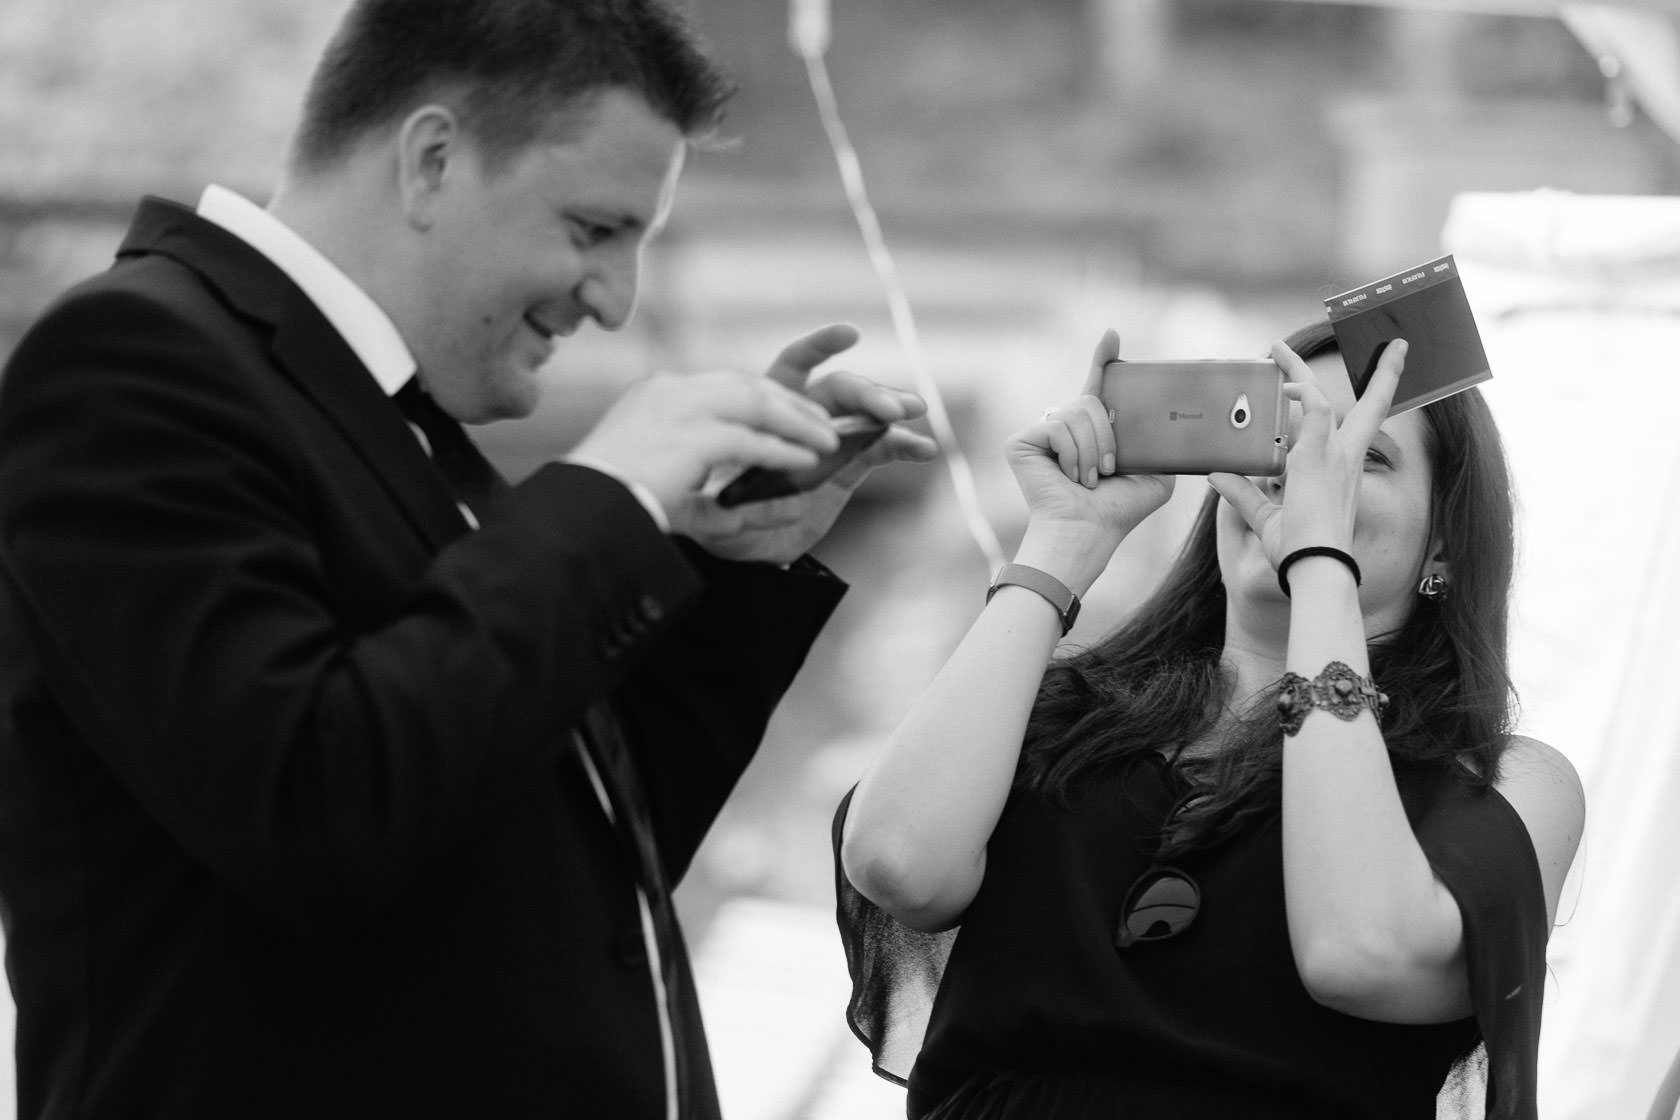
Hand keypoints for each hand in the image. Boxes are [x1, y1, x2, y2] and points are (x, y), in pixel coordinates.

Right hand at [568, 333, 850, 516]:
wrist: (582, 513)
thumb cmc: (612, 506)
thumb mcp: (661, 483)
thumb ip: (701, 485)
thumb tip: (744, 506)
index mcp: (658, 395)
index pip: (725, 386)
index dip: (766, 398)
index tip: (793, 413)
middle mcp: (670, 391)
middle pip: (747, 386)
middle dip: (791, 404)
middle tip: (824, 424)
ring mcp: (680, 409)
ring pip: (757, 404)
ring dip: (797, 422)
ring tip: (828, 441)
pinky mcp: (691, 437)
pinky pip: (751, 440)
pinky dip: (783, 450)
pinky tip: (806, 461)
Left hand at [677, 324, 938, 564]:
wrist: (740, 538)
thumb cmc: (716, 509)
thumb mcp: (713, 503)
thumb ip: (733, 501)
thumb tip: (756, 500)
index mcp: (766, 407)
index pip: (793, 367)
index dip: (819, 348)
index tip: (850, 335)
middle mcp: (801, 414)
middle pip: (839, 390)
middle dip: (866, 393)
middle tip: (890, 409)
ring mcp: (828, 439)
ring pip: (865, 415)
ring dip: (890, 409)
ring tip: (914, 412)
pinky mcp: (848, 466)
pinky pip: (880, 449)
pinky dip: (903, 447)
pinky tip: (925, 448)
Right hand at [1005, 330, 1173, 590]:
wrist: (1086, 533)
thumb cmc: (1116, 511)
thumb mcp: (1154, 474)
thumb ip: (1164, 446)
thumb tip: (1184, 422)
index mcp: (1091, 430)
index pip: (1097, 385)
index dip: (1103, 359)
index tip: (1112, 336)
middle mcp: (1063, 425)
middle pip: (1091, 399)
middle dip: (1108, 435)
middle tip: (1108, 471)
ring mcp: (1040, 432)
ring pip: (1077, 411)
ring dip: (1092, 450)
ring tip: (1088, 480)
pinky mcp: (1021, 440)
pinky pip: (1058, 425)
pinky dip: (1072, 453)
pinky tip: (1070, 477)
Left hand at [1207, 337, 1406, 567]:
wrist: (1313, 567)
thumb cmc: (1298, 551)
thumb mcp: (1266, 517)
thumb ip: (1243, 494)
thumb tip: (1218, 475)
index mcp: (1341, 471)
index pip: (1360, 427)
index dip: (1372, 399)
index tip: (1382, 377)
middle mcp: (1345, 458)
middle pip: (1369, 404)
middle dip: (1381, 372)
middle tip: (1378, 347)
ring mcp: (1335, 455)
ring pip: (1328, 398)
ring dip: (1301, 371)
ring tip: (1275, 350)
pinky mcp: (1319, 454)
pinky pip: (1314, 407)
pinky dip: (1300, 392)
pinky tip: (1282, 385)